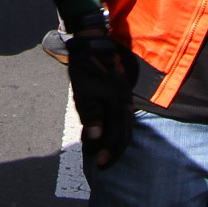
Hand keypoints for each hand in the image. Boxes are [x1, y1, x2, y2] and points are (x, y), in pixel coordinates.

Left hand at [65, 27, 138, 167]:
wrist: (93, 44)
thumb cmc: (85, 67)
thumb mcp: (83, 92)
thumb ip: (91, 115)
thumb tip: (97, 137)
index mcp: (115, 104)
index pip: (117, 135)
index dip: (109, 151)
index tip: (101, 163)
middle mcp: (124, 102)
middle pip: (123, 132)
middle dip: (114, 150)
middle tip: (103, 162)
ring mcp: (124, 96)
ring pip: (124, 124)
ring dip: (115, 140)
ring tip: (104, 151)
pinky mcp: (121, 92)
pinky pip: (122, 115)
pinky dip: (116, 127)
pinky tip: (108, 130)